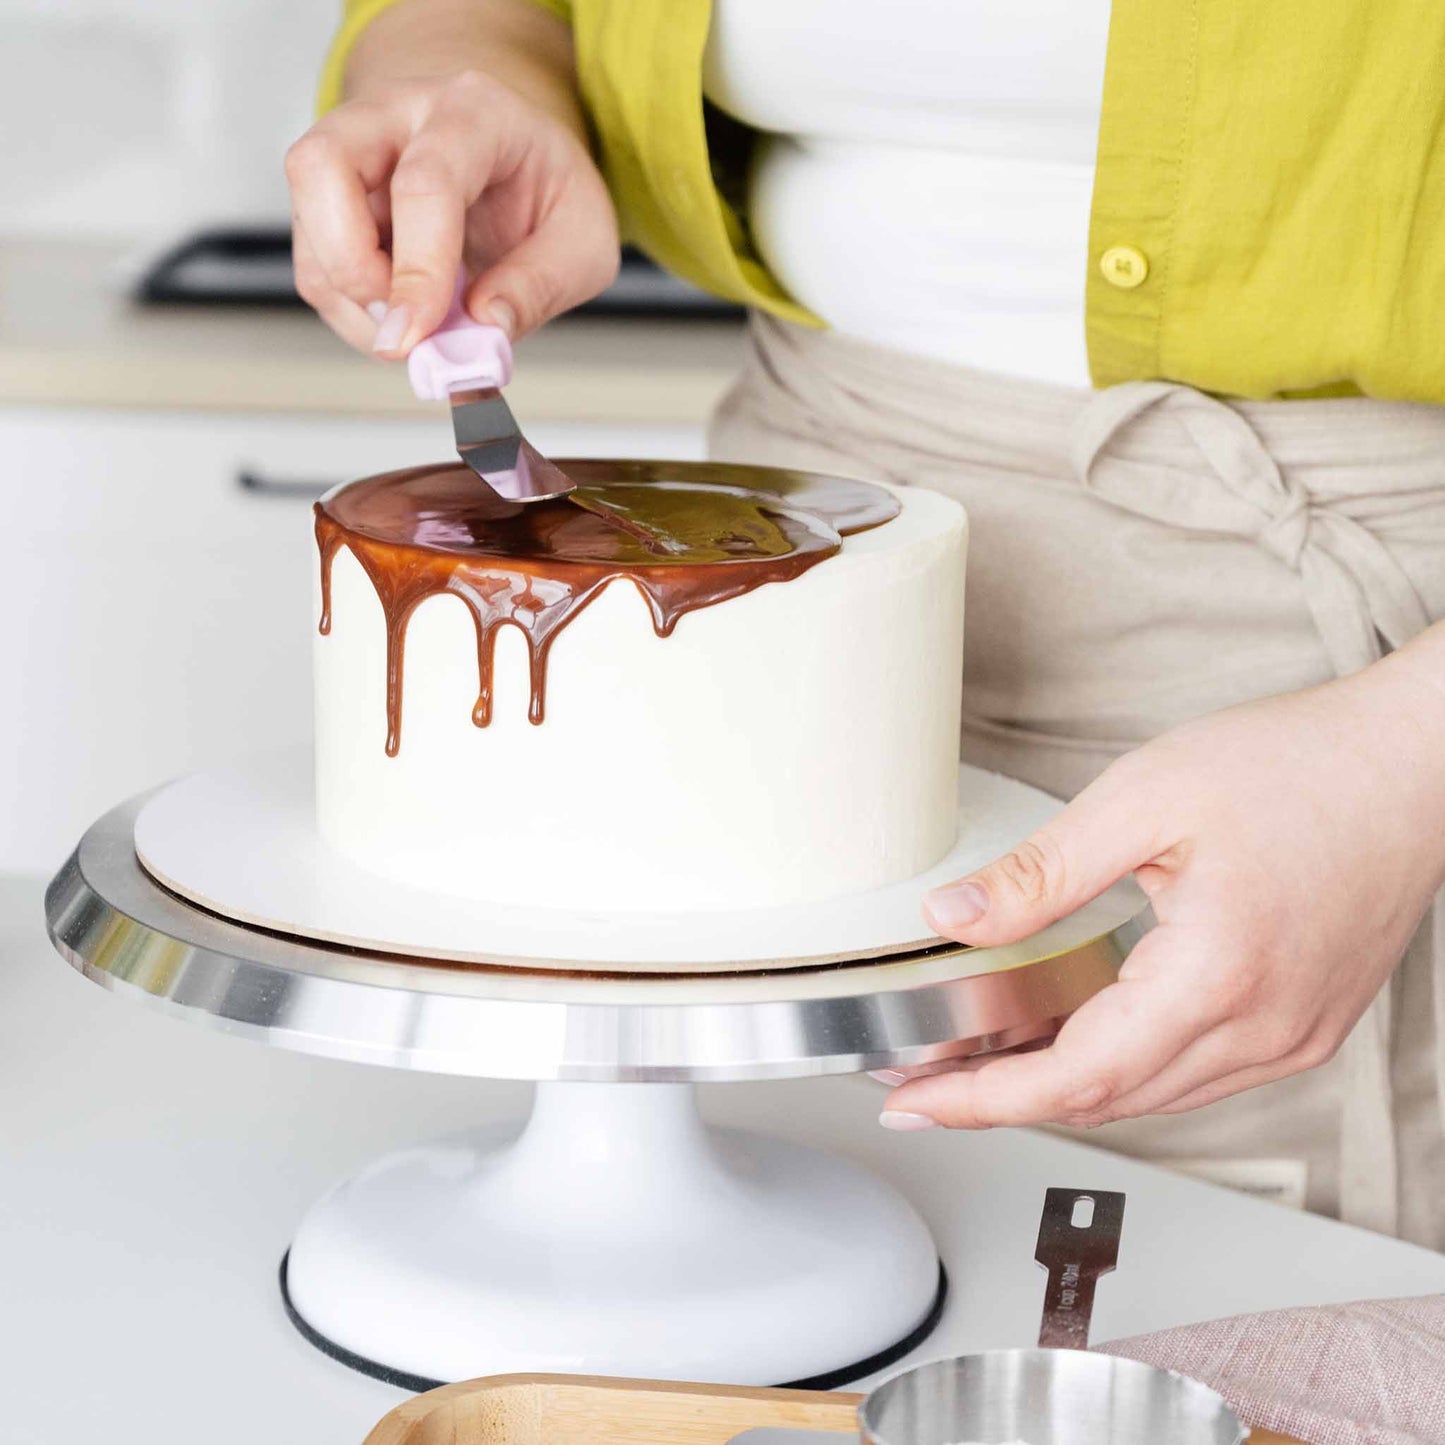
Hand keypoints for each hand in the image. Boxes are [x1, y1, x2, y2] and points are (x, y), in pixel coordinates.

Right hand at [285, 69, 618, 353]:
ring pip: (309, 224)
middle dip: (352, 268)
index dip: (417, 268)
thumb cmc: (549, 195)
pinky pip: (315, 263)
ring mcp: (352, 151)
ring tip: (421, 331)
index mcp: (474, 112)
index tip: (418, 336)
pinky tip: (404, 319)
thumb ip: (542, 285)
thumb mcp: (584, 243)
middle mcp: (396, 115)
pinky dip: (351, 312)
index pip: (425, 182)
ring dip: (353, 303)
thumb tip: (483, 327)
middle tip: (403, 330)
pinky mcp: (330, 200)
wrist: (519, 166)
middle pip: (321, 166)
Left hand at [880, 657, 1444, 1132]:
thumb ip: (1040, 873)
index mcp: (1217, 978)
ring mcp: (1290, 1037)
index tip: (912, 1102)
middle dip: (1001, 1100)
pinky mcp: (1302, 1026)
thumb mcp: (1143, 800)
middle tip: (922, 1083)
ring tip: (981, 1065)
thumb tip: (951, 919)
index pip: (1073, 1079)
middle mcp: (1262, 1030)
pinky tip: (1075, 1039)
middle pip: (1105, 1102)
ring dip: (1059, 1090)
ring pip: (1148, 1097)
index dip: (979, 1101)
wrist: (1407, 765)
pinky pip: (1193, 1076)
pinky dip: (1121, 1070)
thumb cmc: (1296, 767)